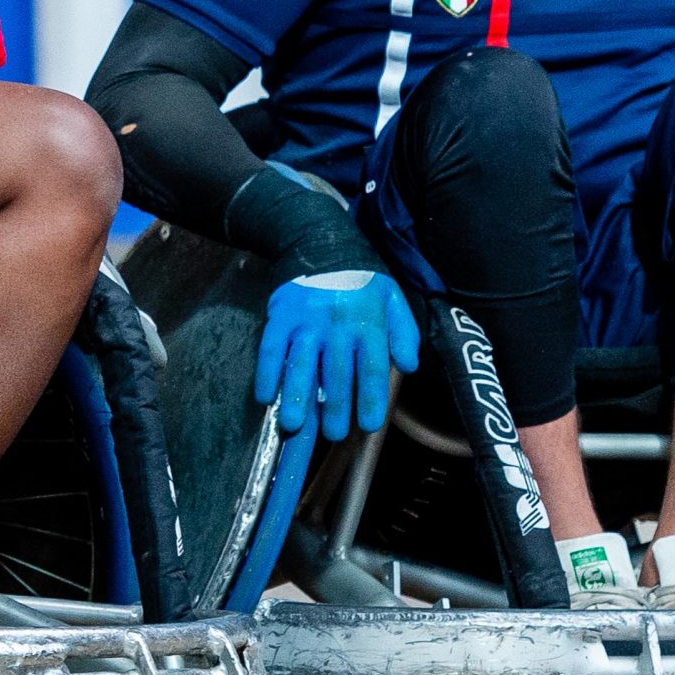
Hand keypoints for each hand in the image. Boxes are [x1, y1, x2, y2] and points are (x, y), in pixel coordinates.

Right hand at [253, 270, 419, 441]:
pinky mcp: (280, 316)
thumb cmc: (360, 280)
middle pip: (336, 374)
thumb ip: (404, 332)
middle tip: (334, 434)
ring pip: (300, 364)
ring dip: (297, 396)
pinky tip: (265, 396)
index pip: (373, 368)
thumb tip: (409, 365)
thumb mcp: (392, 298)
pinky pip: (270, 348)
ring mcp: (306, 320)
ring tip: (295, 425)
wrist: (319, 240)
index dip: (370, 399)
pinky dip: (266, 373)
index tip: (368, 425)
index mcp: (368, 322)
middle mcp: (338, 324)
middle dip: (335, 408)